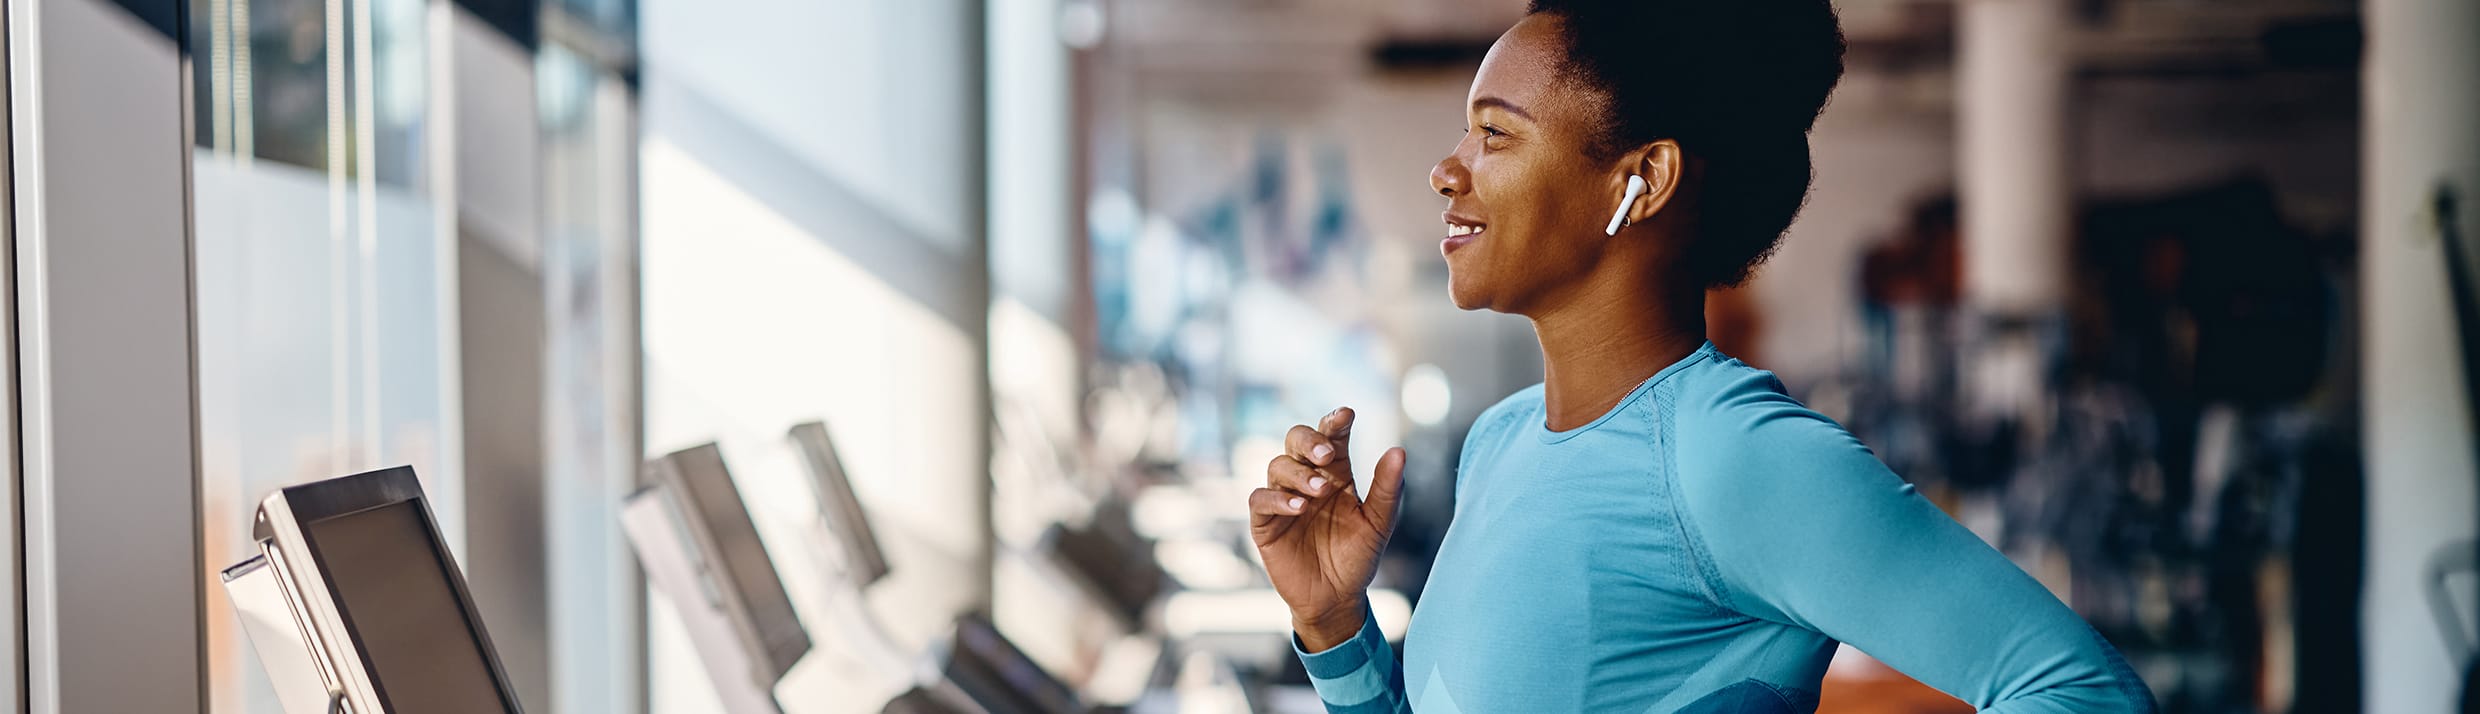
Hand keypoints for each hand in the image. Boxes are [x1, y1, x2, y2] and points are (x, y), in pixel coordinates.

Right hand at [1247, 407, 1406, 651]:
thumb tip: (1398, 450)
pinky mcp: (1265, 523)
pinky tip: (1298, 507)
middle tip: (1326, 454)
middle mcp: (1307, 479)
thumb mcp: (1379, 524)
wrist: (1337, 599)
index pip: (1332, 437)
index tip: (1347, 415)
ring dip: (1298, 473)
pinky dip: (1277, 498)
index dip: (1335, 422)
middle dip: (1310, 439)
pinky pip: (1260, 499)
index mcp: (1336, 473)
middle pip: (1296, 439)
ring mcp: (1283, 499)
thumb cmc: (1358, 558)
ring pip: (1278, 465)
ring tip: (1319, 490)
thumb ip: (1388, 489)